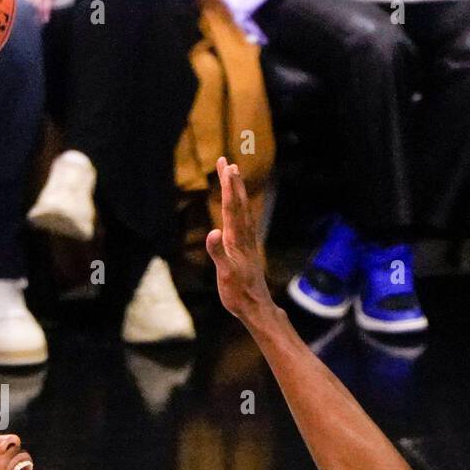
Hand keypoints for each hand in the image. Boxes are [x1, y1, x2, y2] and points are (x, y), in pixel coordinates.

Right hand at [206, 158, 272, 324]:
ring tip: (234, 177)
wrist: (256, 307)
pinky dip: (242, 210)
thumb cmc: (238, 293)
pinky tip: (241, 208)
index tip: (227, 167)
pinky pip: (245, 223)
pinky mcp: (248, 250)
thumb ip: (218, 253)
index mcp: (236, 241)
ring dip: (238, 193)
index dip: (229, 187)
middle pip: (238, 205)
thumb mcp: (225, 274)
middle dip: (233, 183)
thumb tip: (213, 232)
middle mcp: (243, 238)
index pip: (231, 208)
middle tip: (228, 162)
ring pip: (243, 212)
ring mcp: (247, 244)